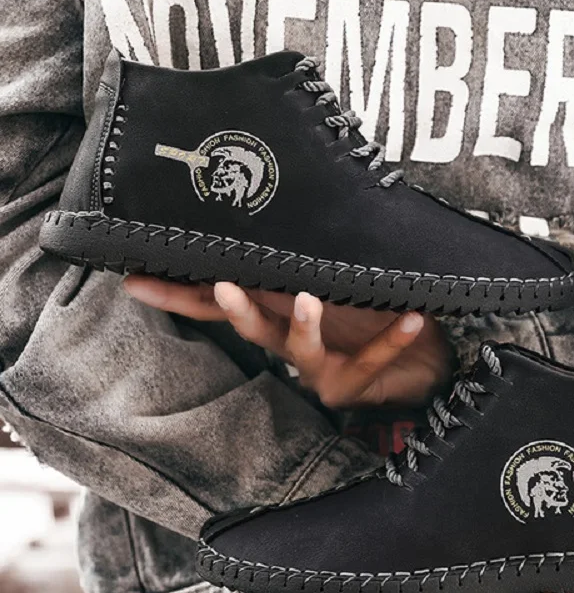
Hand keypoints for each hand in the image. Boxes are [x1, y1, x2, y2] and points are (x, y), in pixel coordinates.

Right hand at [124, 277, 452, 406]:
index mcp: (275, 311)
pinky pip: (373, 357)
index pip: (218, 301)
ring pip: (300, 349)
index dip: (179, 292)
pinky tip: (413, 319)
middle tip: (223, 287)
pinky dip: (392, 338)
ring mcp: (318, 367)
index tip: (137, 278)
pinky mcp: (352, 384)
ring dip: (303, 324)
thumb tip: (279, 208)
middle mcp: (287, 341)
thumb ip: (302, 259)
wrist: (416, 364)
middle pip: (249, 326)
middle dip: (233, 307)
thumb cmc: (367, 314)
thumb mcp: (330, 279)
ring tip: (310, 300)